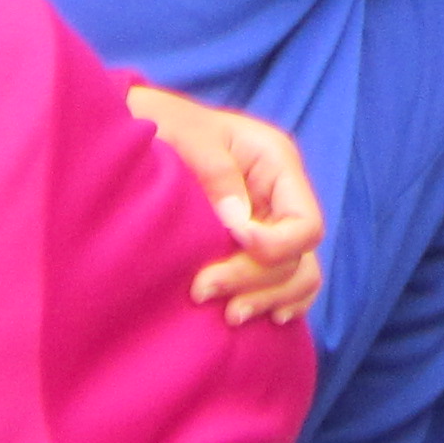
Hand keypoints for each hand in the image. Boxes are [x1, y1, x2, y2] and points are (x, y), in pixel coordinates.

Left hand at [126, 85, 325, 324]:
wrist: (139, 129)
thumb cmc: (164, 125)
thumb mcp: (189, 136)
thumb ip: (217, 175)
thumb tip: (238, 225)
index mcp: (276, 162)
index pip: (305, 223)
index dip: (275, 246)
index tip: (231, 243)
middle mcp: (280, 196)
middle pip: (298, 257)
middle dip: (254, 279)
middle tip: (202, 290)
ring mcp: (269, 223)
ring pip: (297, 276)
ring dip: (267, 299)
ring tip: (228, 315)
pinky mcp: (252, 246)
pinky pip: (284, 284)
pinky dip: (276, 303)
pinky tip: (258, 317)